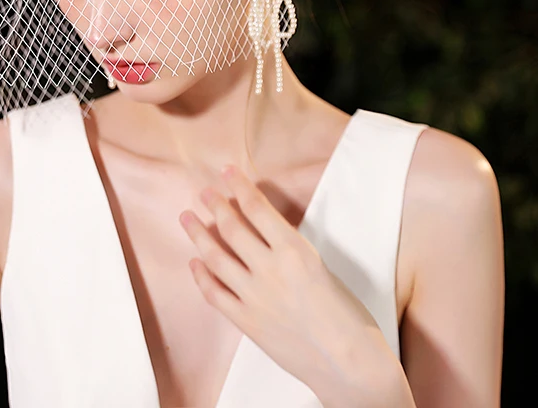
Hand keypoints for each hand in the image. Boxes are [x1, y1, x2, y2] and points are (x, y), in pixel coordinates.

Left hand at [178, 164, 397, 402]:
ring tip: (187, 218)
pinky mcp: (247, 323)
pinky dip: (201, 276)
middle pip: (232, 228)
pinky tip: (194, 263)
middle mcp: (270, 270)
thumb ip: (290, 250)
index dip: (240, 187)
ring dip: (198, 234)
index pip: (258, 209)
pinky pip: (214, 294)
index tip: (228, 172)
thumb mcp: (322, 267)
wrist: (350, 366)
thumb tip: (264, 232)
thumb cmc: (348, 316)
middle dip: (215, 205)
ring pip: (215, 257)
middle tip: (204, 192)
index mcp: (295, 252)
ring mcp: (255, 297)